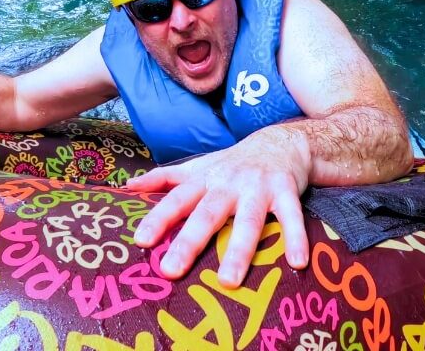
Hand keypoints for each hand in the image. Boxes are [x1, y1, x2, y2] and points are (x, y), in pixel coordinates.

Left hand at [126, 139, 311, 287]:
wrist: (281, 142)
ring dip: (239, 251)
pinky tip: (297, 263)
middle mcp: (229, 183)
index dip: (159, 218)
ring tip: (228, 282)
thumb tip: (126, 186)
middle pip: (207, 214)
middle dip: (189, 242)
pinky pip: (291, 217)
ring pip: (248, 221)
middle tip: (171, 271)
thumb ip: (164, 178)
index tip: (141, 241)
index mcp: (204, 180)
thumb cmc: (233, 163)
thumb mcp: (198, 166)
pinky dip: (295, 238)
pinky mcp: (286, 192)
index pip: (177, 199)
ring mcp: (258, 188)